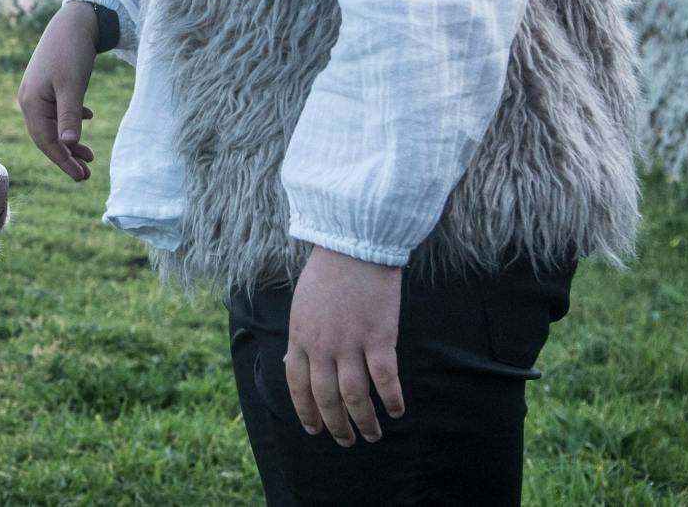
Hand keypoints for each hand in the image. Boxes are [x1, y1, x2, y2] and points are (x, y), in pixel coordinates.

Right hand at [16, 1, 98, 180]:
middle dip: (66, 155)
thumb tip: (68, 145)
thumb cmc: (72, 52)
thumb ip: (69, 117)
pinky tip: (88, 118)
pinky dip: (71, 120)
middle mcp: (30, 99)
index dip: (63, 161)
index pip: (46, 141)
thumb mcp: (72, 86)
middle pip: (47, 136)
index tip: (82, 177)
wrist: (74, 20)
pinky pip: (57, 110)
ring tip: (89, 154)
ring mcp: (38, 91)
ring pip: (52, 124)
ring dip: (70, 140)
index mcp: (31, 102)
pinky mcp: (48, 83)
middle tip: (88, 172)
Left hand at [285, 245, 405, 445]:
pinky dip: (391, 399)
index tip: (314, 431)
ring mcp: (350, 343)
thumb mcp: (300, 306)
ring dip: (364, 421)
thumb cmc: (327, 273)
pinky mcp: (379, 337)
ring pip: (354, 396)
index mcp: (300, 337)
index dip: (306, 412)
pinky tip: (396, 411)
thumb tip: (291, 365)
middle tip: (347, 441)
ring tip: (372, 435)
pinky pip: (385, 379)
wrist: (353, 244)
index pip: (297, 385)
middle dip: (336, 425)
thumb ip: (300, 338)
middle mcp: (322, 346)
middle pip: (326, 397)